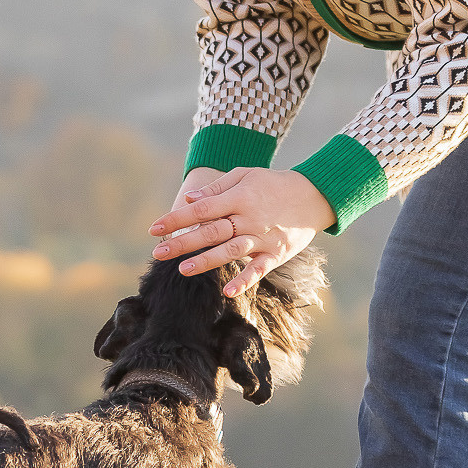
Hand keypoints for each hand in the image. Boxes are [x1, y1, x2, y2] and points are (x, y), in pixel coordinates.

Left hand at [149, 167, 334, 295]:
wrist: (313, 195)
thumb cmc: (272, 184)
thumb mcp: (245, 176)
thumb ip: (216, 189)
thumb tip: (189, 200)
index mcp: (239, 197)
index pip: (201, 209)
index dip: (176, 219)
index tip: (154, 229)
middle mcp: (249, 218)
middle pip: (211, 231)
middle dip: (183, 242)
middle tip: (158, 252)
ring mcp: (263, 238)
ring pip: (231, 251)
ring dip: (207, 261)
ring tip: (183, 270)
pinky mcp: (276, 254)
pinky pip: (258, 270)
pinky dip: (244, 281)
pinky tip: (227, 291)